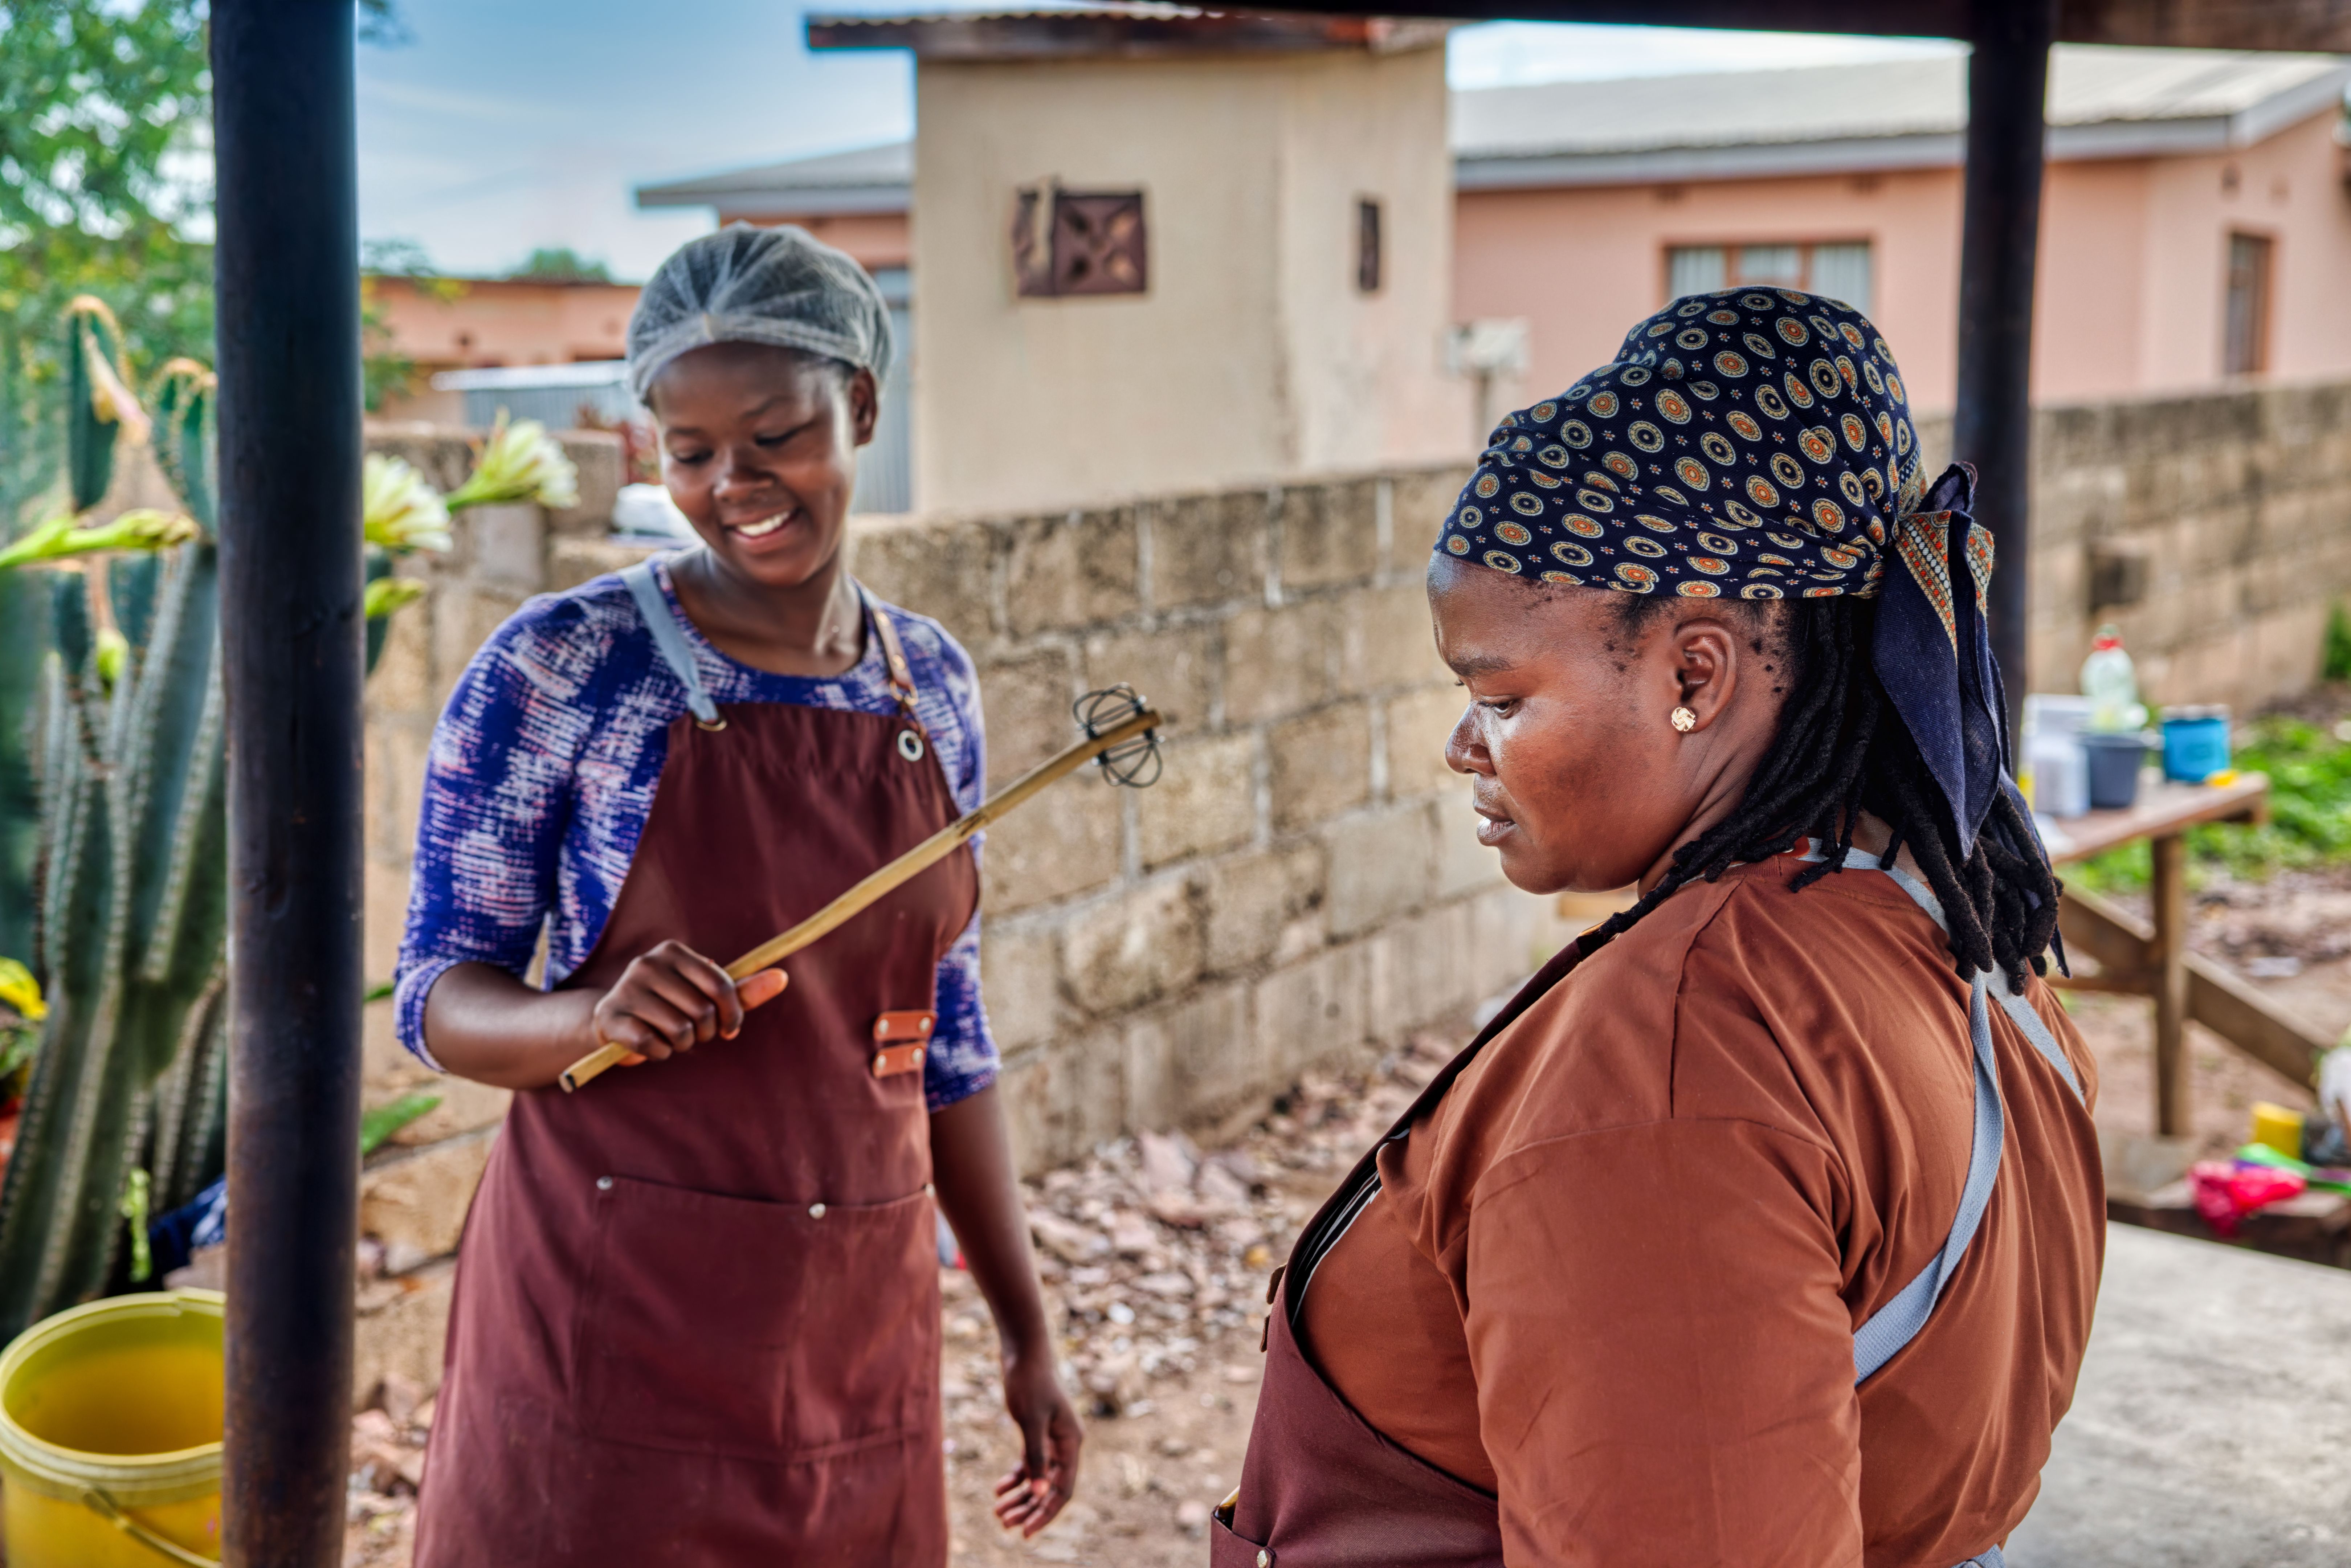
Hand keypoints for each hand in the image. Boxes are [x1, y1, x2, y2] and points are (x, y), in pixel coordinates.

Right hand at [589, 940, 785, 1064]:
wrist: (613, 1019)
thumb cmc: (669, 1005)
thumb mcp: (705, 994)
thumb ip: (742, 989)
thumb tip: (783, 977)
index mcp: (673, 951)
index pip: (721, 986)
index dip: (733, 1015)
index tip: (729, 1030)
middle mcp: (647, 963)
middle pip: (702, 1011)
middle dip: (705, 1032)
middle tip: (692, 1033)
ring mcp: (625, 989)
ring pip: (680, 1031)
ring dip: (683, 1044)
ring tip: (671, 1037)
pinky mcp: (611, 1017)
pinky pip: (652, 1046)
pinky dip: (660, 1054)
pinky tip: (652, 1045)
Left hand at [991, 1341, 1081, 1537]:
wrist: (1023, 1351)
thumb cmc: (1029, 1381)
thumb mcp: (1030, 1420)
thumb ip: (1036, 1457)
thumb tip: (1041, 1492)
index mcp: (1071, 1442)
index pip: (1063, 1488)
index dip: (1046, 1512)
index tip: (1026, 1532)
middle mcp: (1065, 1444)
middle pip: (1051, 1487)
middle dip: (1029, 1508)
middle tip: (1005, 1525)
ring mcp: (1053, 1438)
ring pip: (1040, 1478)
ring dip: (1021, 1496)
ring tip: (998, 1513)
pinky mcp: (1039, 1432)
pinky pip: (1031, 1464)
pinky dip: (1016, 1477)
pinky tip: (998, 1489)